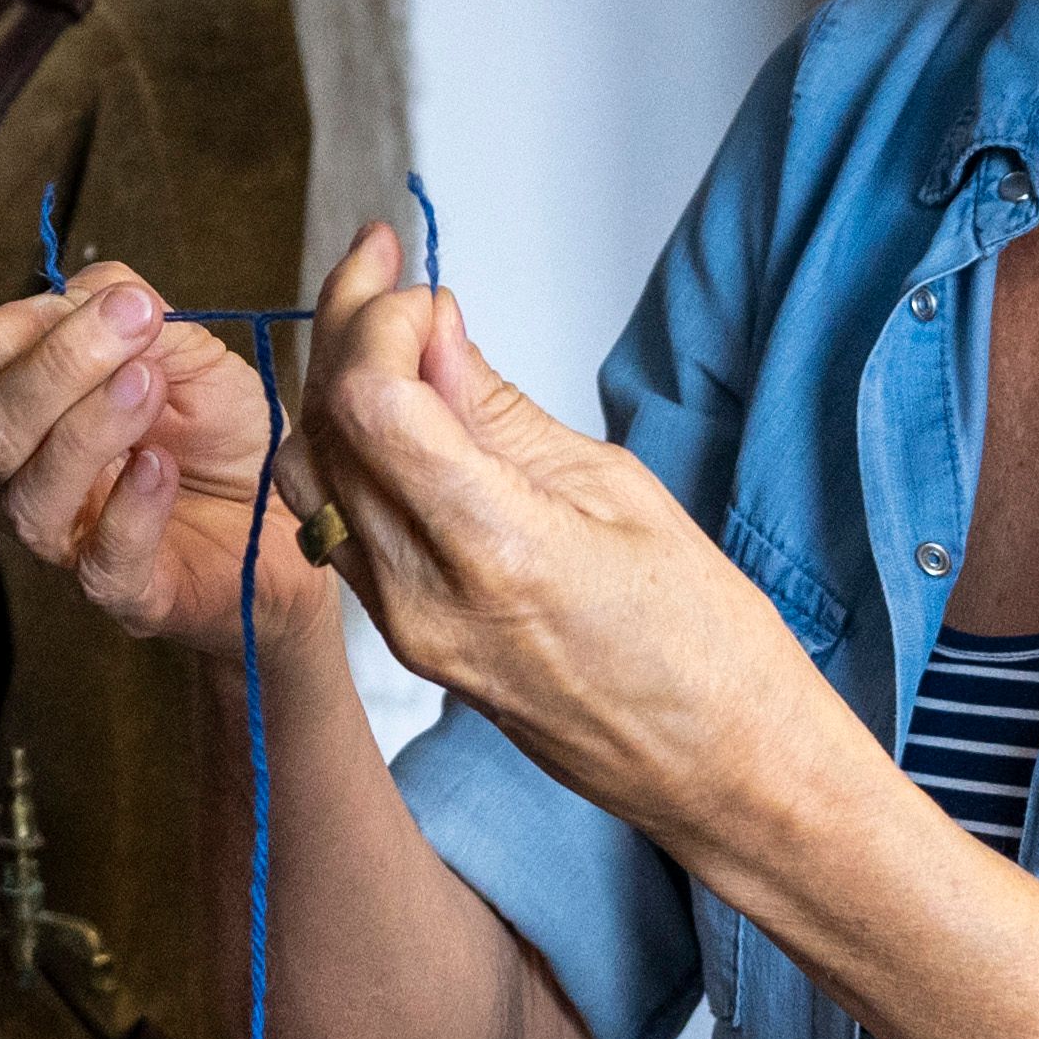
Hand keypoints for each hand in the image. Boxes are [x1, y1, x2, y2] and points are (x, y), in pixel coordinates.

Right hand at [0, 259, 342, 656]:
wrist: (291, 511)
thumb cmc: (220, 429)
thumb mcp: (183, 345)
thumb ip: (129, 312)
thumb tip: (91, 297)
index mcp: (19, 412)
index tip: (86, 302)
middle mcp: (24, 479)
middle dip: (55, 365)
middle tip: (136, 322)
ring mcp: (70, 542)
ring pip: (31, 499)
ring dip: (89, 428)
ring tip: (151, 384)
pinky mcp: (128, 593)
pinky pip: (103, 564)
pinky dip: (130, 509)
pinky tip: (162, 466)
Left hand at [292, 225, 878, 864]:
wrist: (723, 773)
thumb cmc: (708, 645)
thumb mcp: (620, 494)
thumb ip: (502, 412)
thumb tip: (434, 331)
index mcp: (496, 550)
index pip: (375, 402)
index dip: (384, 320)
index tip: (423, 285)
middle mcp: (425, 598)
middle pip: (328, 431)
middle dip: (348, 330)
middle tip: (384, 265)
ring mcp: (404, 630)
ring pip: (314, 479)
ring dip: (335, 389)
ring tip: (387, 325)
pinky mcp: (404, 645)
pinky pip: (340, 528)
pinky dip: (350, 452)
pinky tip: (394, 407)